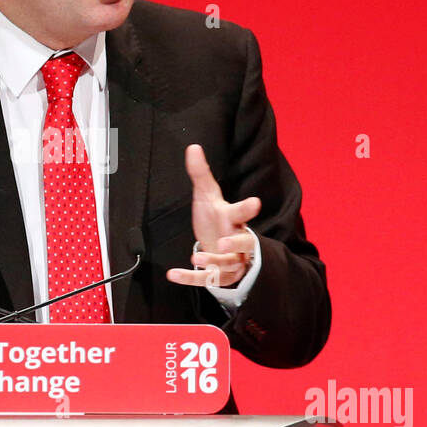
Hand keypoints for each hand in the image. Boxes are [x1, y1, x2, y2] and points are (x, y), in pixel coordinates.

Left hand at [165, 144, 258, 289]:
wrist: (223, 251)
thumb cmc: (216, 220)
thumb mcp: (207, 196)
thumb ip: (201, 174)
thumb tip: (193, 147)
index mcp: (234, 219)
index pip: (243, 212)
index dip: (248, 208)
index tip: (255, 202)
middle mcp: (237, 241)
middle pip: (243, 243)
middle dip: (235, 243)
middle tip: (223, 242)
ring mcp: (230, 261)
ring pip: (227, 264)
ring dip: (213, 262)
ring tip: (196, 257)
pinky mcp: (219, 277)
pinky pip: (205, 279)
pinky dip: (189, 278)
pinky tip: (172, 274)